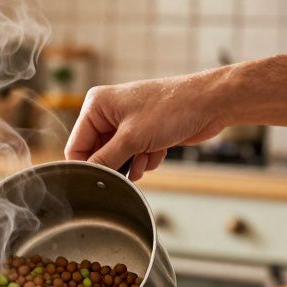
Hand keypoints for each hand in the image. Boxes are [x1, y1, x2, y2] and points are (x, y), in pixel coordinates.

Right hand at [65, 71, 229, 181]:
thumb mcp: (132, 139)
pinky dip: (145, 159)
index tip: (97, 182)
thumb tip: (90, 177)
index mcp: (97, 105)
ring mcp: (127, 123)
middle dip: (116, 164)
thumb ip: (105, 160)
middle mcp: (109, 112)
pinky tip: (159, 150)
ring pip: (117, 158)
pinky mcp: (143, 132)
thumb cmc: (172, 108)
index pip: (76, 146)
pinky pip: (134, 156)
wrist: (209, 104)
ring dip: (133, 164)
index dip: (87, 166)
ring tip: (147, 155)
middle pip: (98, 153)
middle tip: (128, 169)